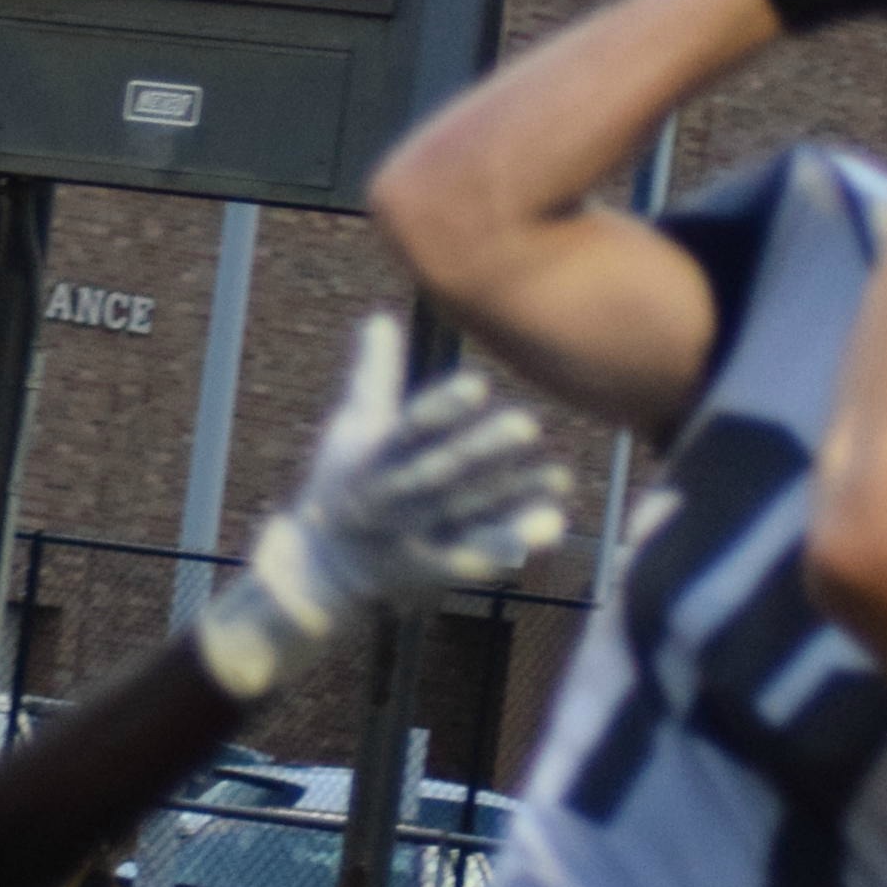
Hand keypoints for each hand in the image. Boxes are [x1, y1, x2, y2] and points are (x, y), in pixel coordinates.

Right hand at [195, 315, 571, 702]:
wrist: (327, 568)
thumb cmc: (346, 480)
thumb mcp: (352, 429)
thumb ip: (373, 376)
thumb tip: (381, 316)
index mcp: (370, 462)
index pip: (408, 432)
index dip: (442, 409)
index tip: (478, 385)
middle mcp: (391, 503)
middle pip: (439, 477)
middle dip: (481, 455)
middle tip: (527, 426)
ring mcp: (415, 540)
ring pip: (466, 517)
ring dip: (511, 497)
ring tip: (558, 474)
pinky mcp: (440, 570)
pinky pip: (480, 556)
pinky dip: (513, 542)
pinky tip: (551, 521)